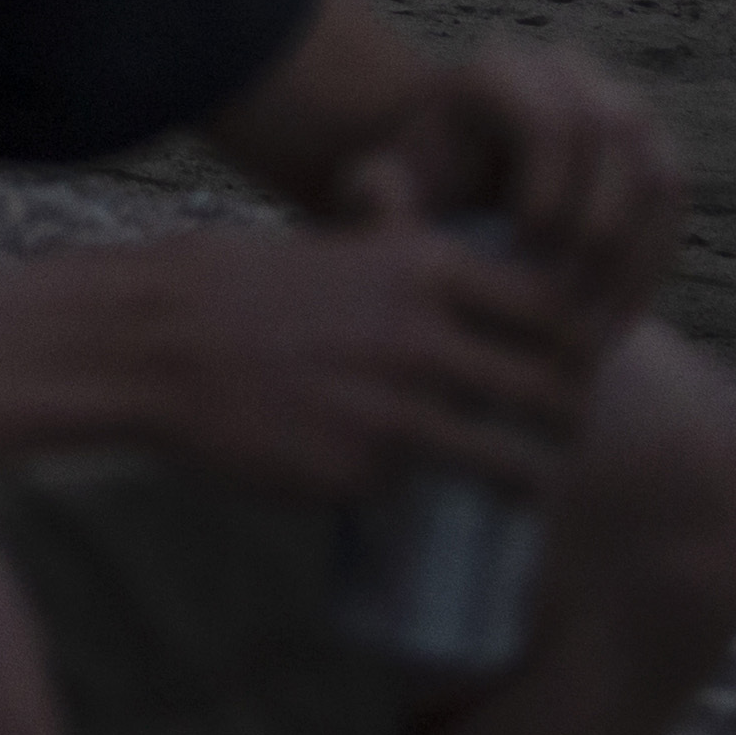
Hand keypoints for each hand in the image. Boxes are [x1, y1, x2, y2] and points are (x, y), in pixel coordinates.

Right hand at [126, 212, 602, 503]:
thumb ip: (424, 267)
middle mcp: (424, 340)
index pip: (555, 312)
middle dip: (569, 421)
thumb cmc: (252, 287)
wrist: (158, 340)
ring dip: (531, 481)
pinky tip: (395, 476)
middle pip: (552, 394)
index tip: (570, 363)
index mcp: (427, 270)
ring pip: (510, 462)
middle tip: (563, 435)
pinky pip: (416, 488)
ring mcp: (394, 413)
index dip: (577, 343)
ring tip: (528, 489)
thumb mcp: (347, 245)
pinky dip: (416, 488)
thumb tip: (495, 292)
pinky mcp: (360, 474)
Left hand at [383, 40, 684, 328]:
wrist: (456, 213)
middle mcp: (561, 69)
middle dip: (596, 216)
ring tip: (596, 302)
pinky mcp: (649, 146)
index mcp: (494, 72)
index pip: (549, 118)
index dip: (547, 191)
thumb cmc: (412, 206)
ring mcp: (614, 101)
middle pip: (613, 127)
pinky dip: (653, 249)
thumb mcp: (380, 199)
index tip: (522, 252)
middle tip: (571, 285)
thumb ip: (371, 195)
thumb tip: (382, 179)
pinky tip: (619, 305)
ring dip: (632, 238)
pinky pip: (673, 191)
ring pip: (654, 157)